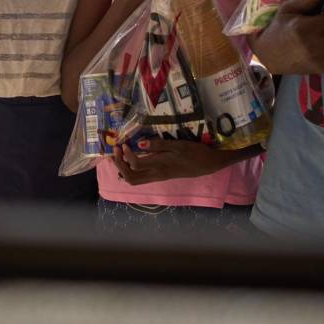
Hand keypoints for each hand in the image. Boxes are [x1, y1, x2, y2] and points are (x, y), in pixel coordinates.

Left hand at [112, 138, 237, 184]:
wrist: (209, 164)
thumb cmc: (195, 152)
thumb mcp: (178, 145)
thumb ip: (159, 145)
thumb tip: (139, 144)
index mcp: (160, 166)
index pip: (135, 165)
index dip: (125, 156)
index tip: (123, 143)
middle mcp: (157, 175)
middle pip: (130, 178)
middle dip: (119, 165)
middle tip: (115, 150)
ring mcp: (158, 177)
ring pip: (135, 180)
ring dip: (123, 169)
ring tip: (119, 155)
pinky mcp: (161, 176)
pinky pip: (141, 178)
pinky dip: (131, 170)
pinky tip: (131, 159)